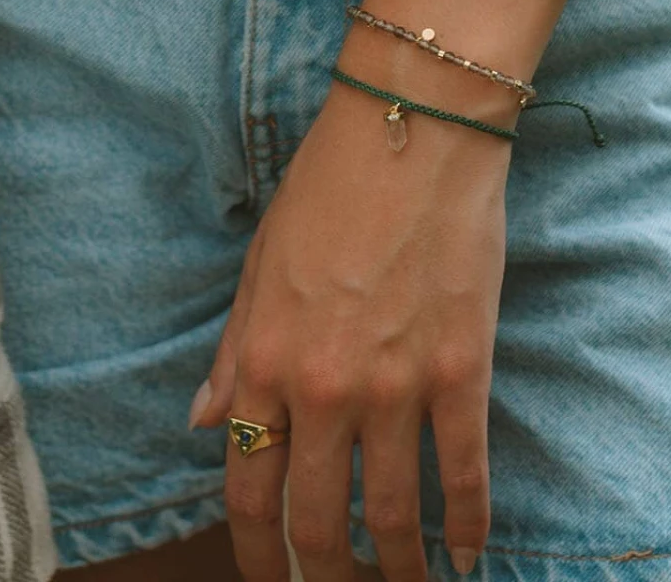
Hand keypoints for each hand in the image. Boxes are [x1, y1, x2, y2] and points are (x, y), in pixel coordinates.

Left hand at [188, 79, 508, 581]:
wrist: (412, 134)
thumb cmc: (328, 188)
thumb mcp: (260, 265)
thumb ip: (235, 352)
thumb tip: (202, 419)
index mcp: (266, 361)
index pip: (248, 488)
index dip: (256, 553)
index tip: (272, 579)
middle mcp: (325, 389)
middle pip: (319, 521)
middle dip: (326, 576)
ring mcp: (397, 387)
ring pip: (395, 515)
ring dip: (398, 570)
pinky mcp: (462, 373)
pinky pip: (466, 474)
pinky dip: (468, 527)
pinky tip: (468, 555)